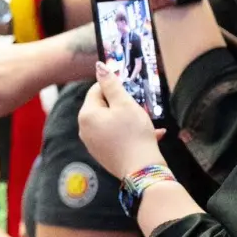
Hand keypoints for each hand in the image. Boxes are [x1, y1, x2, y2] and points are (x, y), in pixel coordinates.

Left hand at [78, 62, 166, 177]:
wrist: (141, 169)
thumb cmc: (134, 133)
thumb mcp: (125, 104)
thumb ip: (111, 84)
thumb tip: (100, 66)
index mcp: (86, 115)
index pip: (95, 90)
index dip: (113, 86)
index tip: (130, 87)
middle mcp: (84, 129)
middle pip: (103, 107)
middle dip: (122, 104)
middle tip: (140, 107)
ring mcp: (92, 143)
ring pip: (112, 122)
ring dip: (130, 119)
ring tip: (148, 123)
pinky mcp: (103, 154)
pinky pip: (116, 137)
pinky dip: (131, 133)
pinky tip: (152, 135)